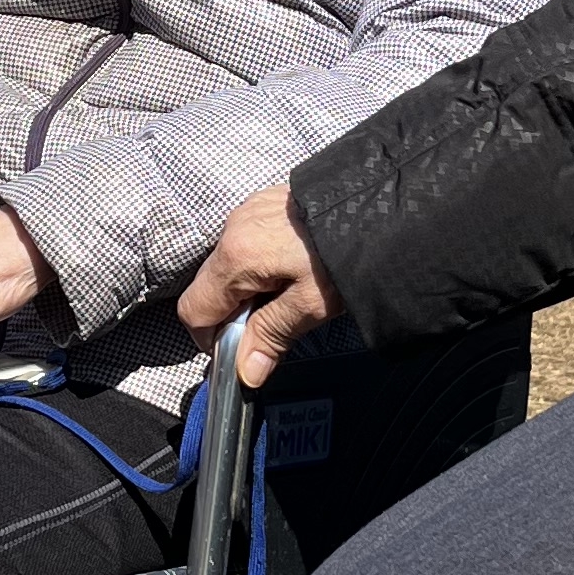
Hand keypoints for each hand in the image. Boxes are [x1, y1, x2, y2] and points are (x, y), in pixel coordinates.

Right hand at [178, 184, 344, 387]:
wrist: (379, 201)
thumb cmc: (347, 254)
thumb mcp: (311, 304)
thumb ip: (271, 336)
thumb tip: (246, 373)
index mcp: (236, 258)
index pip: (194, 310)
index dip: (211, 338)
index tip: (239, 348)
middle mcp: (232, 229)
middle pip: (208, 286)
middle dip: (232, 312)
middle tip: (272, 322)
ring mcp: (246, 211)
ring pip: (227, 264)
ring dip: (246, 287)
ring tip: (288, 293)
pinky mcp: (264, 202)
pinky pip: (244, 241)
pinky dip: (257, 262)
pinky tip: (291, 267)